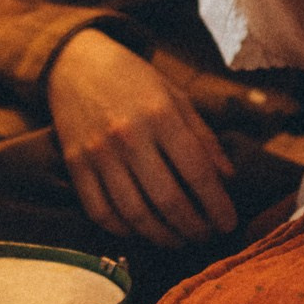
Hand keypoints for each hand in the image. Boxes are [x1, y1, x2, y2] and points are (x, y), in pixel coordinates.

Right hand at [47, 28, 238, 246]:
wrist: (75, 63)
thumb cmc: (133, 80)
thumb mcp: (176, 96)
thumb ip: (203, 137)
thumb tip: (228, 179)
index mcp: (160, 115)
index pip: (197, 172)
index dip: (217, 204)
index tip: (228, 223)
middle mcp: (128, 136)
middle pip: (167, 199)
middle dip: (193, 227)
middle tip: (206, 237)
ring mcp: (98, 153)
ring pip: (134, 213)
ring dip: (161, 236)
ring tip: (178, 241)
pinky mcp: (75, 165)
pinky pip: (100, 211)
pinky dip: (123, 230)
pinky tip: (140, 231)